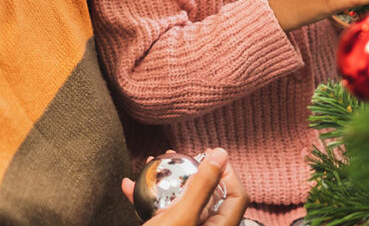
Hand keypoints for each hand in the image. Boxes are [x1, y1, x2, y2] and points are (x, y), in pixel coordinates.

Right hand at [123, 147, 248, 225]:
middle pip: (209, 196)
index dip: (227, 172)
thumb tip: (221, 155)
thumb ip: (203, 184)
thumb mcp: (183, 215)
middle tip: (177, 158)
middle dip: (190, 172)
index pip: (238, 195)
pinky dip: (149, 199)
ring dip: (166, 182)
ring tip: (152, 166)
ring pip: (182, 202)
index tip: (209, 156)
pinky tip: (131, 188)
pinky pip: (163, 213)